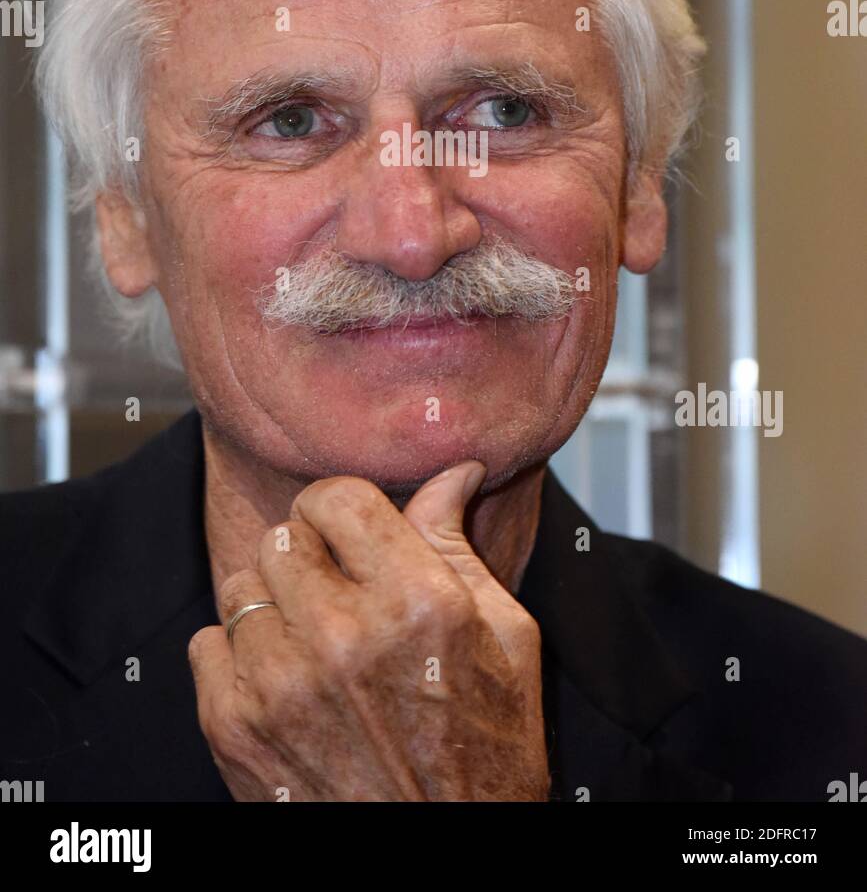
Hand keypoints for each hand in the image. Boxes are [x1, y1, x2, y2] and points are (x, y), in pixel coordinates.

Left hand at [188, 462, 549, 801]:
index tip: (349, 528)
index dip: (342, 506)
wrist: (445, 859)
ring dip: (273, 604)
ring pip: (241, 586)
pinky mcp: (234, 729)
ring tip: (310, 640)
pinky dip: (237, 656)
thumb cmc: (487, 750)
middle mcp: (342, 636)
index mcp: (417, 601)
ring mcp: (281, 685)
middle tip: (336, 588)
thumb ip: (457, 544)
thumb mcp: (505, 636)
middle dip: (309, 552)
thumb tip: (452, 470)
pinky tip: (282, 680)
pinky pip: (206, 644)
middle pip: (283, 536)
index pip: (338, 496)